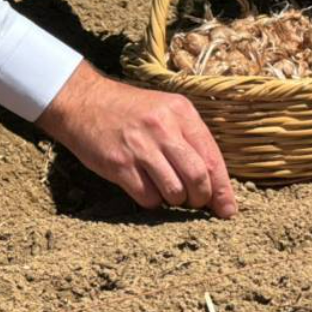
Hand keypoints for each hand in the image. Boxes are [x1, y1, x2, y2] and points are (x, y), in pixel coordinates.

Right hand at [37, 62, 236, 217]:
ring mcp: (140, 147)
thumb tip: (214, 179)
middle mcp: (164, 128)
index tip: (228, 209)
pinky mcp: (119, 164)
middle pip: (198, 177)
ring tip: (170, 194)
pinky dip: (153, 202)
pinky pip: (148, 197)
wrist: (84, 102)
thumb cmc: (131, 111)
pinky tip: (148, 191)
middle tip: (196, 203)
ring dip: (177, 201)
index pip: (212, 158)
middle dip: (202, 198)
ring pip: (174, 191)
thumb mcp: (166, 110)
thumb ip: (190, 138)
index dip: (223, 189)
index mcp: (182, 113)